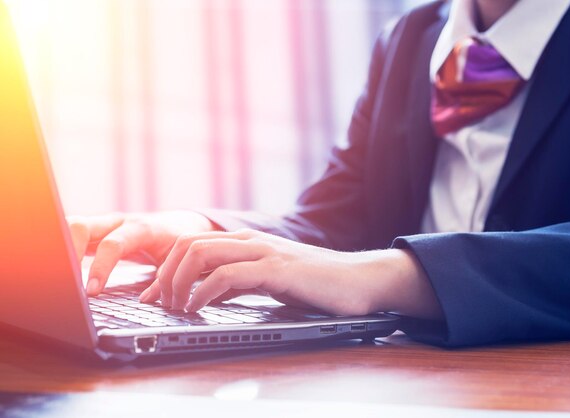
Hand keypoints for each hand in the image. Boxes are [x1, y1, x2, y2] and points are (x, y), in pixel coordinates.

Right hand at [67, 211, 214, 295]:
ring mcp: (105, 225)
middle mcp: (118, 223)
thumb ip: (164, 279)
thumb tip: (147, 300)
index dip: (100, 268)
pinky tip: (59, 267)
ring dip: (62, 248)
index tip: (91, 292)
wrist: (182, 223)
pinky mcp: (98, 231)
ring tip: (58, 275)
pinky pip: (74, 234)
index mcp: (140, 229)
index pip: (112, 245)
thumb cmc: (178, 242)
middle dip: (68, 251)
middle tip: (65, 281)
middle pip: (82, 226)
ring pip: (73, 226)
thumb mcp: (177, 261)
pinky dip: (64, 248)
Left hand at [139, 229, 442, 318]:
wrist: (359, 281)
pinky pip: (228, 274)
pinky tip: (199, 307)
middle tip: (157, 304)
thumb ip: (238, 283)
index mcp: (246, 242)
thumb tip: (206, 295)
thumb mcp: (268, 282)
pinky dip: (204, 292)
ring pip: (201, 253)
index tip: (150, 296)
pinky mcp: (276, 268)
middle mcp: (250, 241)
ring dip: (178, 283)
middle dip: (163, 275)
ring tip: (174, 308)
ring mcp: (263, 251)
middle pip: (187, 245)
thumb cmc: (315, 285)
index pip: (191, 245)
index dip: (163, 270)